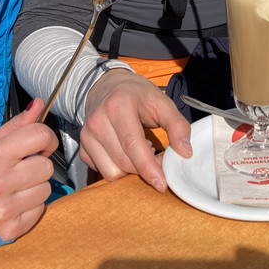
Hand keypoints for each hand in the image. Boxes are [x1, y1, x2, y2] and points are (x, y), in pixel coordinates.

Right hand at [0, 97, 57, 241]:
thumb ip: (17, 125)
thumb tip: (38, 104)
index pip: (40, 136)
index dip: (45, 138)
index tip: (38, 144)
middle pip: (47, 166)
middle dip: (37, 164)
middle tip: (20, 168)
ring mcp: (3, 210)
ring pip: (46, 189)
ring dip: (35, 186)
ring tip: (14, 187)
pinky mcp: (9, 230)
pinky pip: (40, 210)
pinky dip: (31, 206)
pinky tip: (13, 202)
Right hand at [80, 68, 191, 191]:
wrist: (107, 85)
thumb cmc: (136, 94)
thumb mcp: (161, 102)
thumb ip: (177, 125)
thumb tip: (185, 152)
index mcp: (118, 106)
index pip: (132, 145)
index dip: (148, 168)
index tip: (162, 184)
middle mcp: (98, 122)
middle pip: (123, 162)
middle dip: (145, 168)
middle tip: (158, 156)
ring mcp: (87, 136)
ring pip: (111, 171)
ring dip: (130, 170)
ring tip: (141, 151)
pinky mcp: (83, 147)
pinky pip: (101, 170)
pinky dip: (118, 169)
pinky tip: (127, 152)